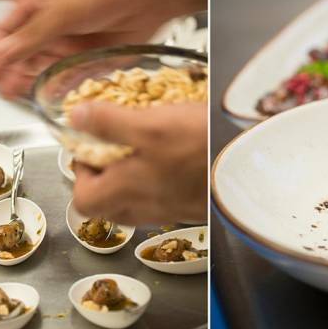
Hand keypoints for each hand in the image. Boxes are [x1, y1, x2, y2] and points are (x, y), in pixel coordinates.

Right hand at [0, 0, 206, 98]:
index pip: (5, 33)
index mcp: (36, 5)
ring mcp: (72, 41)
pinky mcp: (92, 57)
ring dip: (34, 81)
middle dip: (12, 72)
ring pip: (46, 67)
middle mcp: (52, 24)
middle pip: (23, 54)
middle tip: (4, 90)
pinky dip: (61, 86)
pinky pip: (71, 76)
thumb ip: (28, 37)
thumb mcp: (58, 11)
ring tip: (21, 94)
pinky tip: (51, 94)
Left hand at [69, 102, 206, 224]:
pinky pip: (159, 199)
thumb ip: (108, 123)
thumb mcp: (149, 125)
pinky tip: (168, 158)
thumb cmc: (203, 148)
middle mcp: (145, 207)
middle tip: (109, 149)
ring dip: (127, 180)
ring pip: (132, 204)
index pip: (82, 198)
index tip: (87, 146)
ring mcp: (168, 209)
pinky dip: (154, 182)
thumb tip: (76, 119)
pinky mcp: (189, 205)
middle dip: (101, 177)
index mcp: (126, 191)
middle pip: (105, 205)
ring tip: (137, 152)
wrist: (251, 164)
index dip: (79, 171)